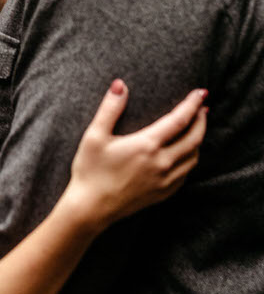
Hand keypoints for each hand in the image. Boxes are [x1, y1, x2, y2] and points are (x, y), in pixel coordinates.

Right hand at [68, 80, 207, 230]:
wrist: (90, 209)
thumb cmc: (90, 171)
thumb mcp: (94, 136)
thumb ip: (110, 108)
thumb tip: (120, 85)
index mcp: (147, 146)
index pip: (179, 120)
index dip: (192, 105)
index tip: (200, 93)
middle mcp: (161, 163)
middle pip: (194, 139)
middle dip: (201, 120)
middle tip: (202, 108)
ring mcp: (164, 181)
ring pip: (193, 158)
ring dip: (198, 141)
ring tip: (195, 129)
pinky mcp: (163, 194)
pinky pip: (185, 174)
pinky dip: (190, 160)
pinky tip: (184, 155)